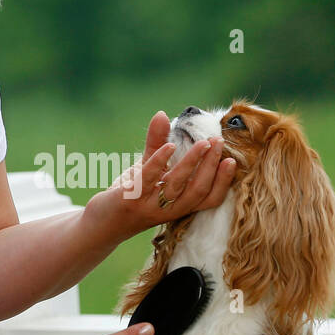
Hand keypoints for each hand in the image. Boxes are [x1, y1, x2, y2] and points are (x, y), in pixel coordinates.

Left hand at [89, 110, 237, 238]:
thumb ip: (157, 144)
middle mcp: (169, 209)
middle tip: (218, 143)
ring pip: (177, 185)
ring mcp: (150, 205)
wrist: (103, 221)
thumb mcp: (149, 170)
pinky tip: (169, 146)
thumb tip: (162, 113)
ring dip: (192, 163)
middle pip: (197, 191)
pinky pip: (149, 179)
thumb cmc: (132, 195)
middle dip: (211, 167)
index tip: (231, 161)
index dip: (222, 182)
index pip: (209, 199)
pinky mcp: (131, 199)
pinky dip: (160, 162)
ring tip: (203, 143)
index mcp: (180, 205)